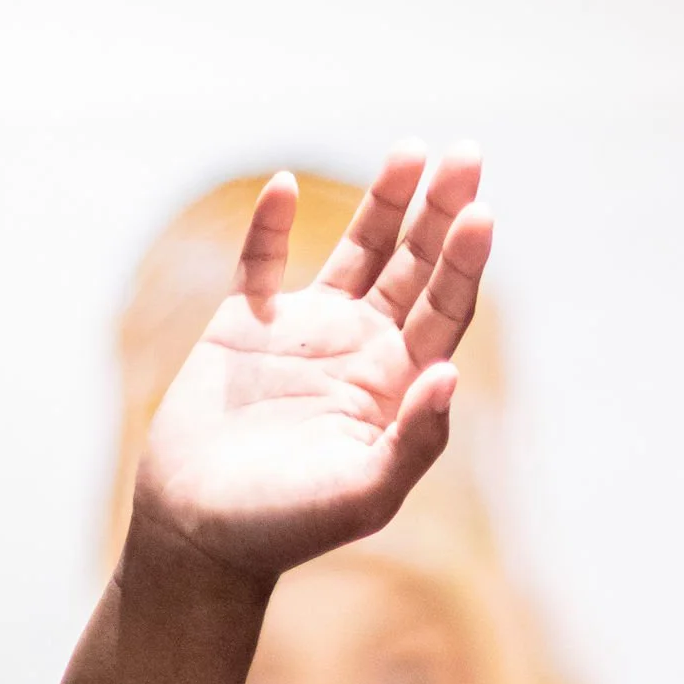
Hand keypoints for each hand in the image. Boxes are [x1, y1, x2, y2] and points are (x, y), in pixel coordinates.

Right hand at [130, 146, 491, 584]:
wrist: (202, 534)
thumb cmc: (288, 526)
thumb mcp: (364, 493)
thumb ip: (413, 440)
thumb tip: (449, 374)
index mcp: (399, 387)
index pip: (446, 310)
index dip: (464, 261)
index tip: (481, 212)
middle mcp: (363, 351)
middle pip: (415, 267)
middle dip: (441, 212)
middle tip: (466, 153)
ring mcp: (306, 333)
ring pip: (357, 252)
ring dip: (384, 203)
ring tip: (411, 149)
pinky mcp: (244, 326)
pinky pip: (261, 262)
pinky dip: (272, 224)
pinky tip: (287, 186)